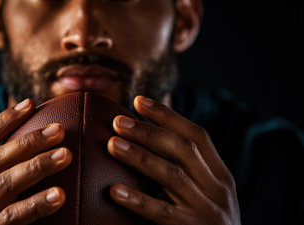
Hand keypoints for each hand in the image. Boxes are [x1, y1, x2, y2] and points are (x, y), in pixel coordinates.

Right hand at [0, 99, 71, 224]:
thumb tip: (30, 155)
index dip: (2, 121)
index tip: (29, 104)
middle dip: (28, 141)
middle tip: (60, 129)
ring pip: (4, 184)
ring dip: (36, 167)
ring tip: (66, 155)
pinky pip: (12, 218)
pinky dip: (36, 204)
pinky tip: (59, 195)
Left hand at [107, 96, 240, 224]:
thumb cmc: (206, 221)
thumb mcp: (206, 191)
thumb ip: (187, 168)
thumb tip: (150, 135)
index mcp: (220, 174)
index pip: (196, 135)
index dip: (167, 116)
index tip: (138, 101)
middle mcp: (218, 189)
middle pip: (182, 149)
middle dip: (149, 132)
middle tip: (117, 121)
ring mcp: (207, 211)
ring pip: (171, 176)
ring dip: (140, 157)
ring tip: (112, 145)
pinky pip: (162, 214)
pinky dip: (139, 200)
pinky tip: (115, 191)